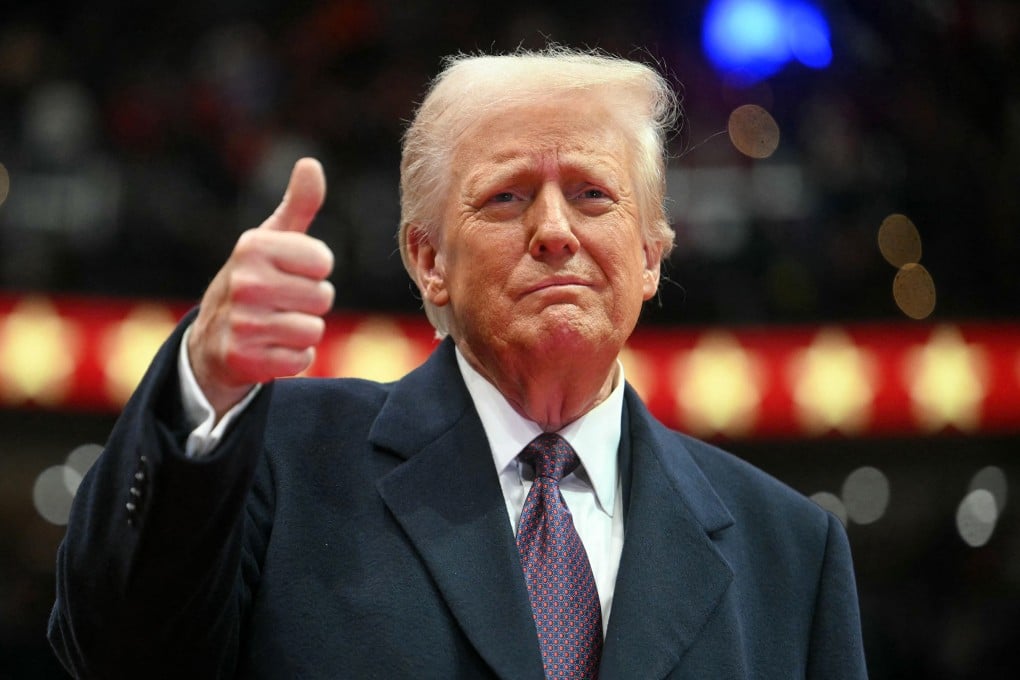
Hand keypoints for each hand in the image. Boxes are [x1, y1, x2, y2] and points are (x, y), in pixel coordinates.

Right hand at [188, 158, 334, 417]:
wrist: (211, 340)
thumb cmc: (254, 281)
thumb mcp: (271, 241)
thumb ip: (298, 204)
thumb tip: (310, 164)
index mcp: (252, 247)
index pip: (323, 261)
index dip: (314, 270)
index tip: (289, 272)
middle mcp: (244, 282)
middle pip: (323, 297)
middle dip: (310, 303)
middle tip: (281, 303)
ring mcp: (241, 323)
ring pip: (313, 330)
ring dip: (302, 332)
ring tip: (275, 325)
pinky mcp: (244, 359)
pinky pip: (302, 360)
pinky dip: (293, 358)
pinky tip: (269, 348)